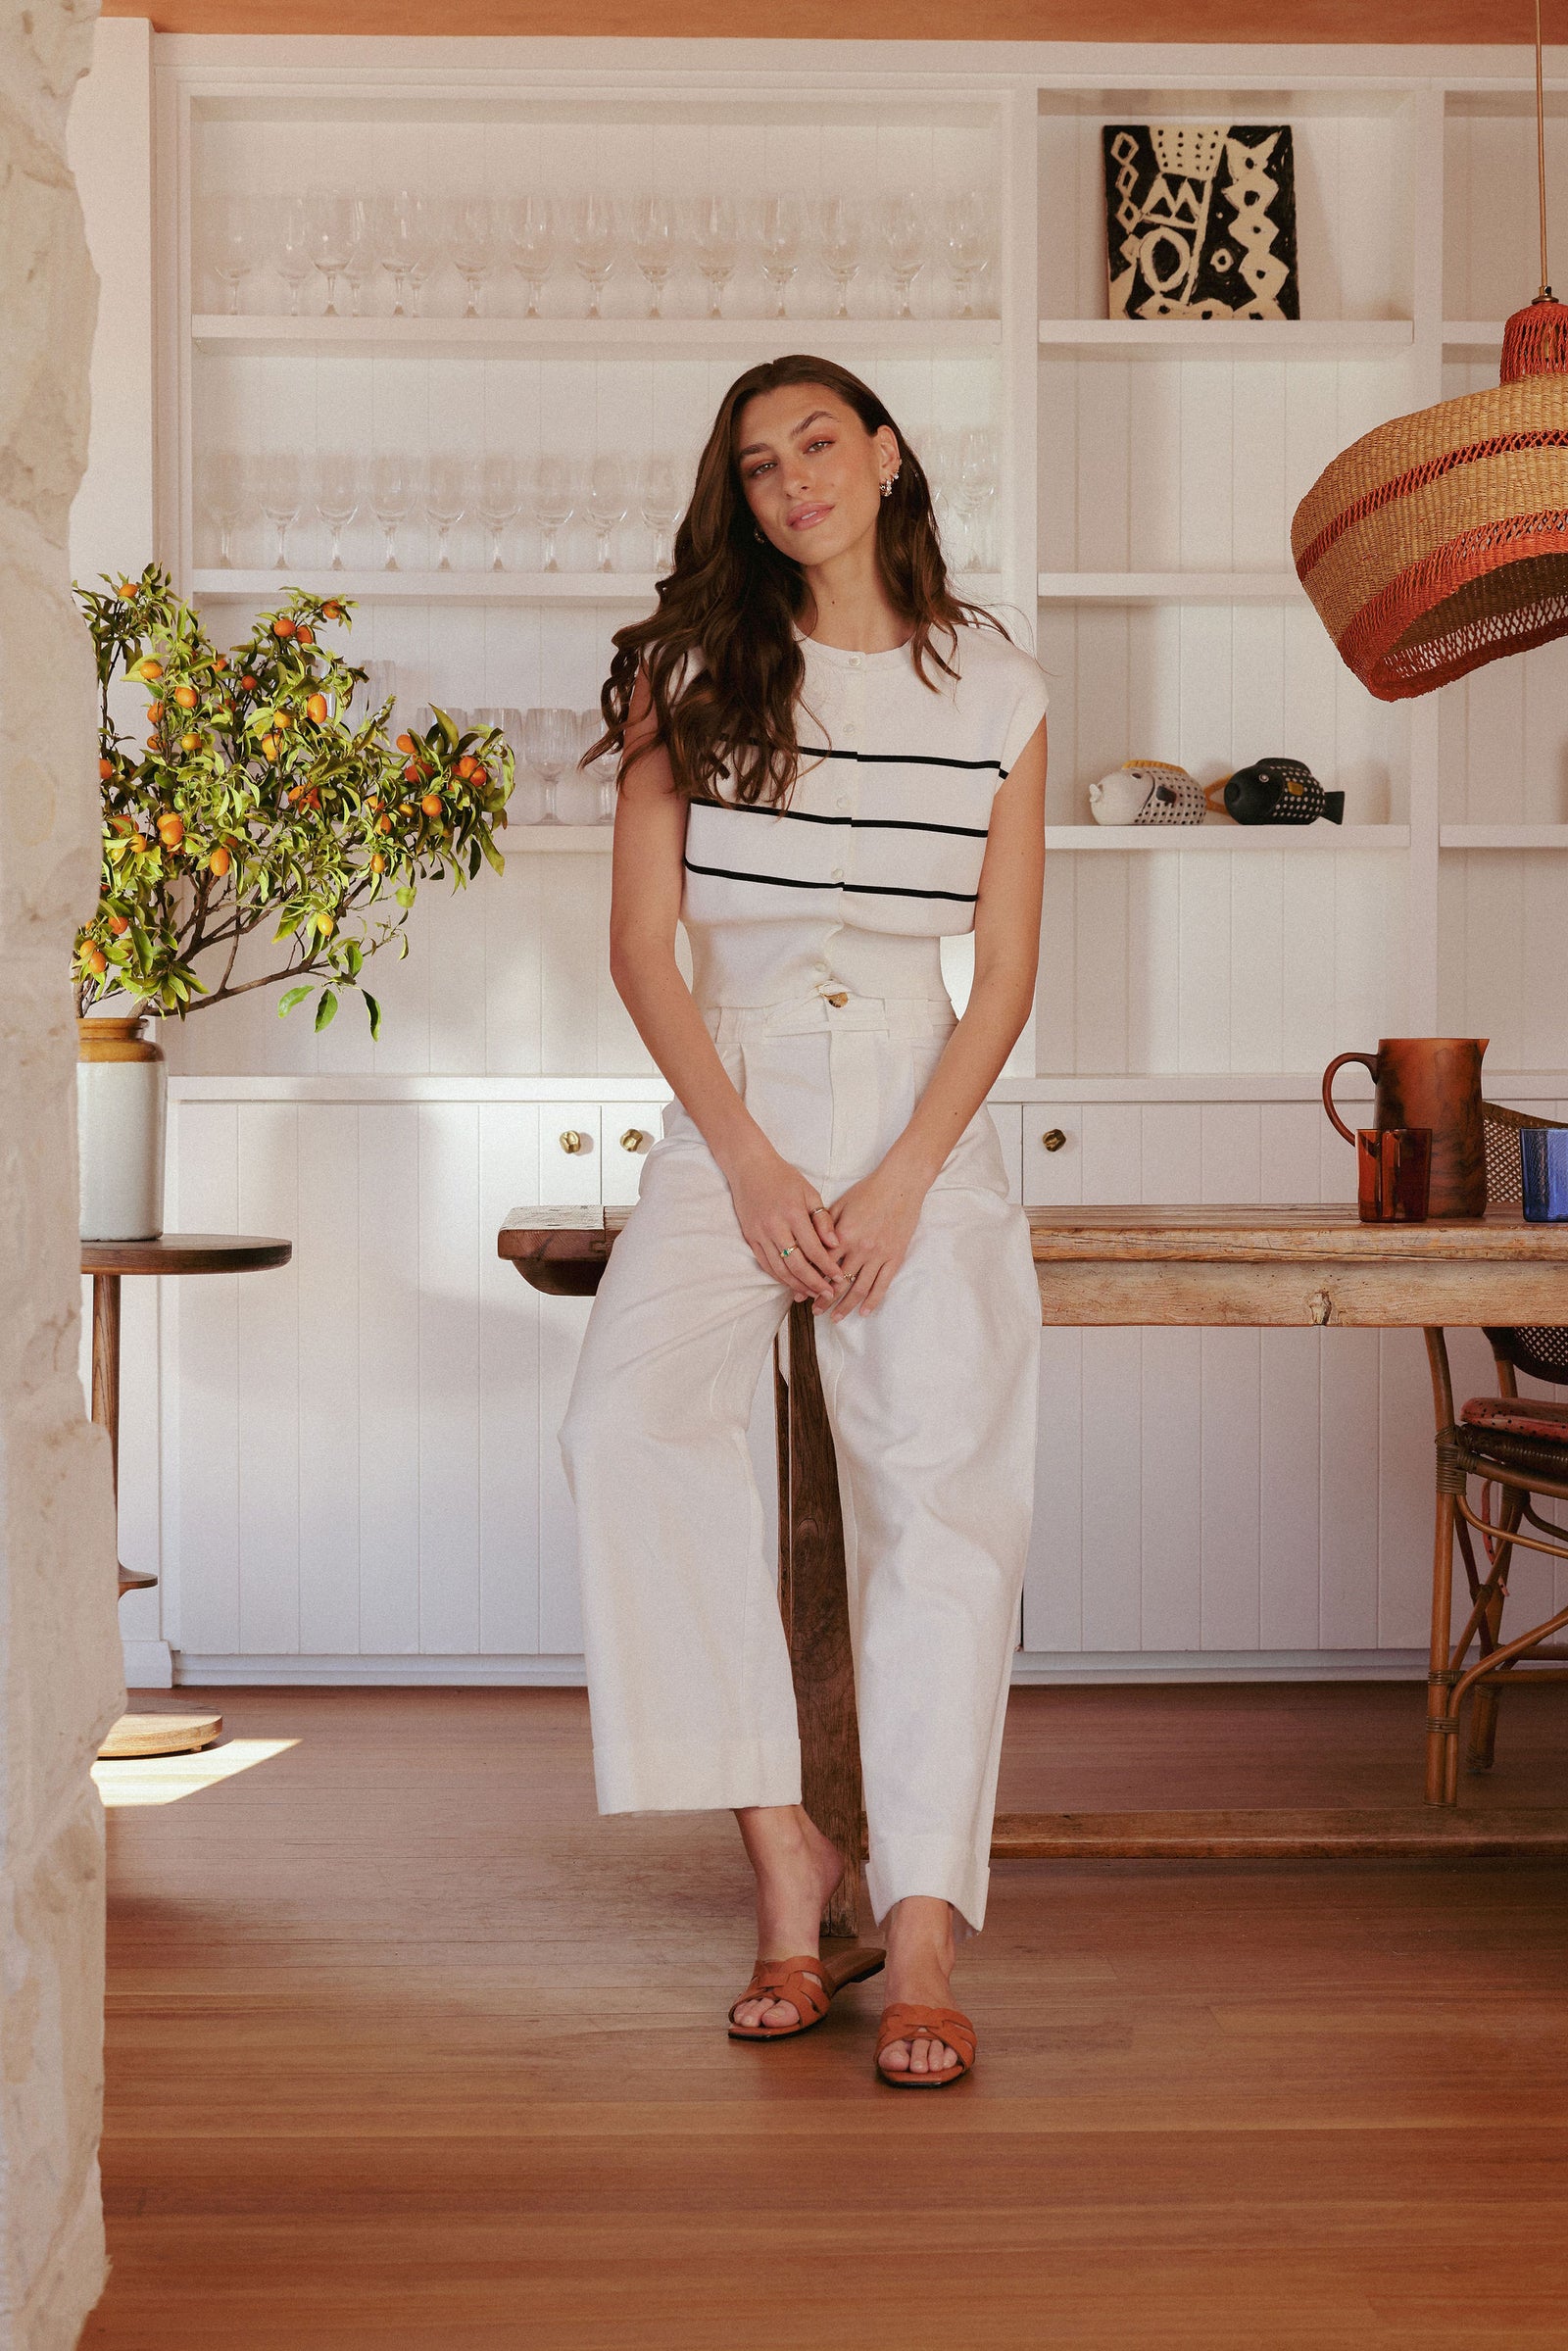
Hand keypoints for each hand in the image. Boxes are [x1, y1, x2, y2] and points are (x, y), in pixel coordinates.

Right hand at [723, 1139, 843, 1301]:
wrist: (749, 1167)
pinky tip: (792, 1283)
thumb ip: (822, 1219)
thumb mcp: (809, 1192)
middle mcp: (774, 1227)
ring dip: (797, 1285)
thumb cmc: (783, 1177)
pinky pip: (765, 1264)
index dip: (827, 1267)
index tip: (839, 1278)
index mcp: (792, 1214)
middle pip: (796, 1265)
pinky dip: (779, 1277)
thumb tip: (835, 1244)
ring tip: (812, 1294)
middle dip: (814, 1283)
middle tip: (828, 1294)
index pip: (813, 1249)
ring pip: (779, 1270)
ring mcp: (759, 1234)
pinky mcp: (750, 1238)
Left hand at [817, 1153, 931, 1318]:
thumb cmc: (868, 1190)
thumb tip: (810, 1246)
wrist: (901, 1184)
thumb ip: (824, 1226)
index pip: (822, 1265)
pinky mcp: (894, 1257)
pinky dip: (873, 1300)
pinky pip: (882, 1284)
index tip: (800, 1295)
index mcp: (843, 1235)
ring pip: (859, 1288)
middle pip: (838, 1282)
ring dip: (846, 1306)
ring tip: (835, 1318)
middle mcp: (860, 1249)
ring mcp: (879, 1255)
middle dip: (824, 1300)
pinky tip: (865, 1312)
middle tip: (815, 1312)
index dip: (810, 1282)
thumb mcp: (840, 1204)